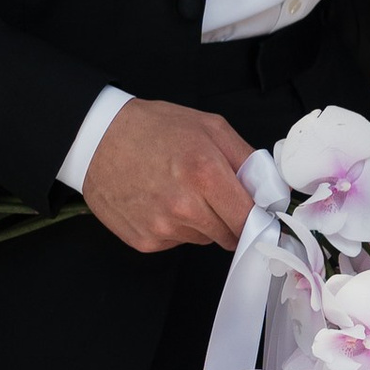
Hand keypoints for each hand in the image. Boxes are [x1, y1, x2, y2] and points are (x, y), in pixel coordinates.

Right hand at [84, 99, 256, 254]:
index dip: (257, 216)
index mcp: (206, 173)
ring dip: (201, 222)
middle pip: (229, 234)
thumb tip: (270, 190)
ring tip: (180, 191)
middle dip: (229, 217)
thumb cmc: (155, 129)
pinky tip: (160, 201)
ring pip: (203, 238)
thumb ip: (247, 159)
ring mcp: (162, 227)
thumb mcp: (211, 127)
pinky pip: (177, 241)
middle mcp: (184, 206)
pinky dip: (175, 227)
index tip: (258, 212)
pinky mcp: (144, 241)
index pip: (249, 218)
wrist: (99, 140)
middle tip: (213, 193)